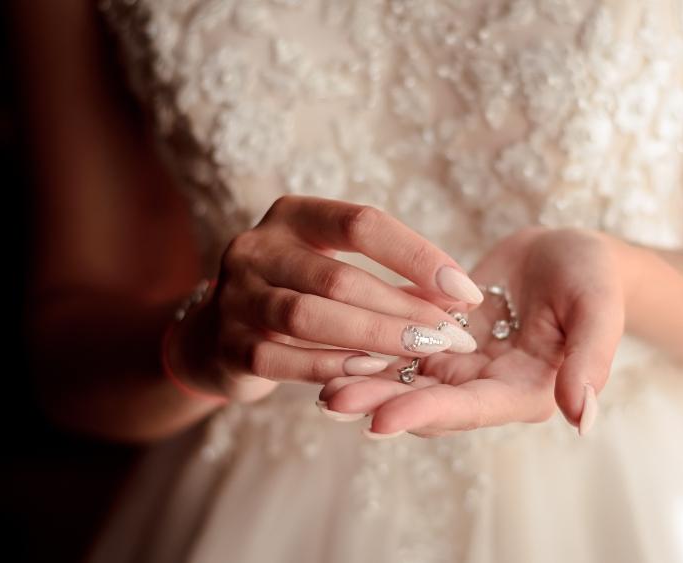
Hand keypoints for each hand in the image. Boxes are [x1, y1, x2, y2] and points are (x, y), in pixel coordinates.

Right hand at [171, 196, 482, 402]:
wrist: (216, 334)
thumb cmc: (298, 294)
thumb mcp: (334, 269)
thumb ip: (388, 279)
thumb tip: (459, 299)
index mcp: (293, 216)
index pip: (362, 224)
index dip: (418, 256)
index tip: (465, 290)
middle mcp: (257, 246)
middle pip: (339, 276)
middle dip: (405, 309)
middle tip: (453, 337)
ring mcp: (234, 295)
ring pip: (309, 317)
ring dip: (373, 338)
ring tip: (422, 354)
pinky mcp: (227, 344)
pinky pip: (282, 359)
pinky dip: (330, 367)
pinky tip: (372, 372)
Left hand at [319, 227, 626, 435]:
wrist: (567, 254)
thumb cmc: (591, 277)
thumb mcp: (597, 309)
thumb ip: (590, 362)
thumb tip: (584, 419)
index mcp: (525, 391)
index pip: (470, 408)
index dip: (426, 413)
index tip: (380, 419)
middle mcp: (487, 388)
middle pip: (427, 402)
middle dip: (380, 401)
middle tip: (332, 400)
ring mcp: (461, 366)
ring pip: (407, 380)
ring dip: (367, 380)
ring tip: (320, 380)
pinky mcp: (441, 341)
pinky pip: (402, 349)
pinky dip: (372, 348)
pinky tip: (333, 344)